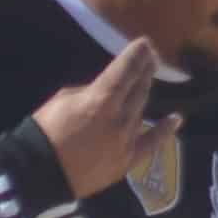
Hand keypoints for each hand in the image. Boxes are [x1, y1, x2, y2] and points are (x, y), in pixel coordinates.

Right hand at [26, 22, 173, 200]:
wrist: (41, 173)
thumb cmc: (45, 131)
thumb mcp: (63, 99)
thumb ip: (90, 92)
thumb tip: (105, 91)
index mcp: (101, 99)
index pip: (125, 70)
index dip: (136, 55)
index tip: (145, 43)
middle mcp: (120, 118)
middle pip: (139, 88)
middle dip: (145, 70)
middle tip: (151, 57)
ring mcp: (127, 140)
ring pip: (142, 110)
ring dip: (146, 92)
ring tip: (150, 78)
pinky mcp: (128, 160)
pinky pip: (151, 143)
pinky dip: (165, 130)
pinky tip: (176, 118)